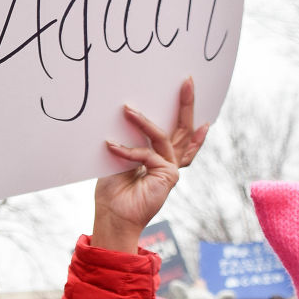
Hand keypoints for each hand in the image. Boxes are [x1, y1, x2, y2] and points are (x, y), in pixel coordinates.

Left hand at [92, 78, 207, 253]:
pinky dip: (128, 151)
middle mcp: (169, 162)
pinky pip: (147, 154)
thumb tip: (129, 115)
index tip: (188, 91)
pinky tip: (111, 147)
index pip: (175, 132)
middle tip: (187, 81)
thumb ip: (130, 141)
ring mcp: (170, 168)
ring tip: (127, 109)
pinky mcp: (168, 175)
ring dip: (143, 121)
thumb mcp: (119, 159)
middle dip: (186, 104)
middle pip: (183, 129)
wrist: (113, 217)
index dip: (185, 114)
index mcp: (159, 158)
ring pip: (162, 136)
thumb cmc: (112, 191)